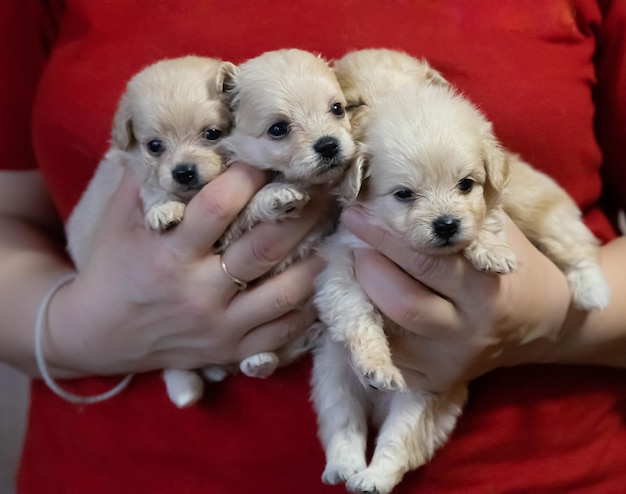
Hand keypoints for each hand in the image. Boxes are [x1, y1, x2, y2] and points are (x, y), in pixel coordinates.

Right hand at [45, 163, 326, 376]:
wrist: (100, 335)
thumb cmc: (112, 268)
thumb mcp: (118, 220)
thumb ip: (146, 181)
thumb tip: (175, 139)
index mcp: (169, 254)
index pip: (218, 207)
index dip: (249, 176)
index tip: (271, 154)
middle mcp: (199, 292)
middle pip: (265, 248)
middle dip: (301, 213)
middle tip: (324, 187)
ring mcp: (220, 326)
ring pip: (285, 293)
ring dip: (316, 260)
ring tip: (334, 234)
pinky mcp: (232, 351)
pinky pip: (283, 332)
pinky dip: (308, 308)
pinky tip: (319, 282)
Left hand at [341, 205, 572, 392]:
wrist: (544, 324)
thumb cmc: (513, 267)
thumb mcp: (498, 233)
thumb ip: (456, 219)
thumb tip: (399, 197)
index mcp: (486, 290)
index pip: (425, 260)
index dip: (383, 235)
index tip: (356, 214)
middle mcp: (468, 332)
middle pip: (400, 301)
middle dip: (368, 267)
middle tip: (356, 244)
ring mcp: (449, 362)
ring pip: (388, 333)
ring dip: (364, 296)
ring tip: (362, 270)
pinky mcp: (435, 381)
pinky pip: (389, 357)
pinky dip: (372, 327)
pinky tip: (371, 303)